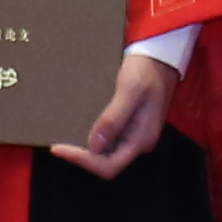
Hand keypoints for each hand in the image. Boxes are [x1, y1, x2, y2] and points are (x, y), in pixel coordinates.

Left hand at [57, 48, 179, 178]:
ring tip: (65, 139)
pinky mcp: (133, 126)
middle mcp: (140, 142)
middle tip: (59, 146)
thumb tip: (94, 145)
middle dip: (83, 158)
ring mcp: (137, 135)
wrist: (162, 56)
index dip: (83, 161)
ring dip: (87, 150)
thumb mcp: (129, 90)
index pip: (109, 166)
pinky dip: (94, 140)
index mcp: (141, 139)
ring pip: (108, 154)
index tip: (59, 148)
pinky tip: (81, 129)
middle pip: (108, 164)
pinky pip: (111, 141)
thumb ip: (113, 118)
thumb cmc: (146, 70)